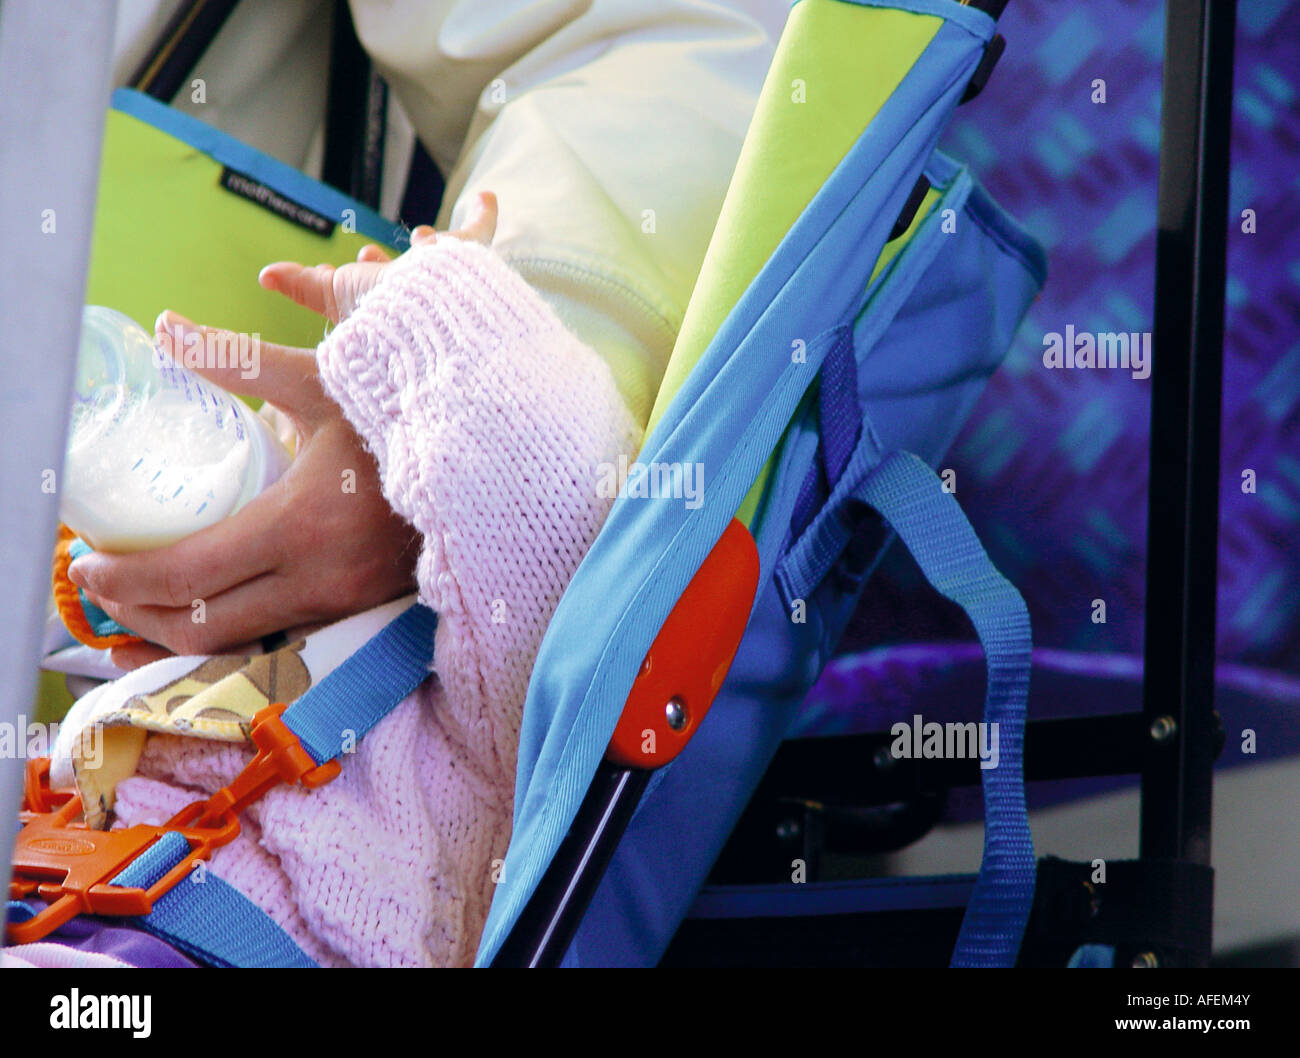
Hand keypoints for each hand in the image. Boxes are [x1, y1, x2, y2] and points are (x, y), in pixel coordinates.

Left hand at [69, 193, 497, 662]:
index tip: (85, 563)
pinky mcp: (367, 609)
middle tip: (102, 585)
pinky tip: (209, 612)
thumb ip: (237, 358)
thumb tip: (164, 328)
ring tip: (140, 606)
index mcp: (302, 527)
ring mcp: (349, 604)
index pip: (185, 577)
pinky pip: (282, 637)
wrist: (499, 452)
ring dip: (180, 632)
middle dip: (137, 614)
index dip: (122, 578)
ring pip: (242, 643)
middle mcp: (322, 581)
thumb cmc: (408, 410)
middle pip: (202, 626)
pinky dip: (232, 633)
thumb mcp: (323, 381)